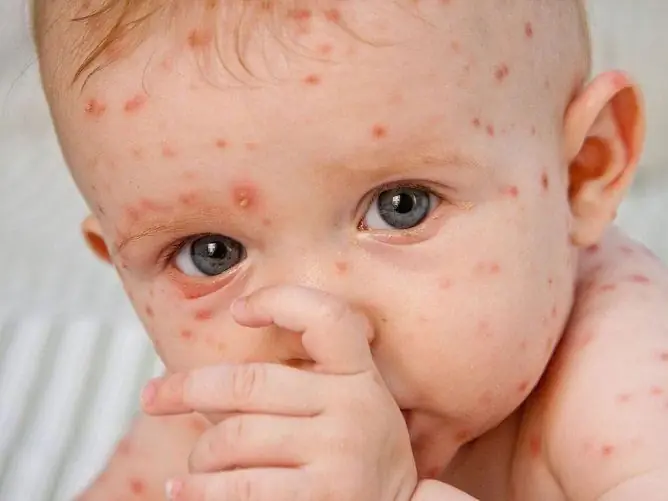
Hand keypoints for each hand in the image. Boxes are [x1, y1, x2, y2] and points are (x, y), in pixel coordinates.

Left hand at [141, 285, 417, 500]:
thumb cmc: (357, 459)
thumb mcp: (353, 407)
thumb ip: (309, 383)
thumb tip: (213, 377)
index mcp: (359, 376)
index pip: (326, 317)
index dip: (280, 301)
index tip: (239, 311)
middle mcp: (353, 408)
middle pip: (249, 382)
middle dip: (186, 389)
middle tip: (153, 397)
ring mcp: (339, 454)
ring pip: (234, 437)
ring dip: (199, 454)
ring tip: (192, 464)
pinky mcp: (322, 499)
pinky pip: (239, 487)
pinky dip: (199, 490)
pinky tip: (184, 490)